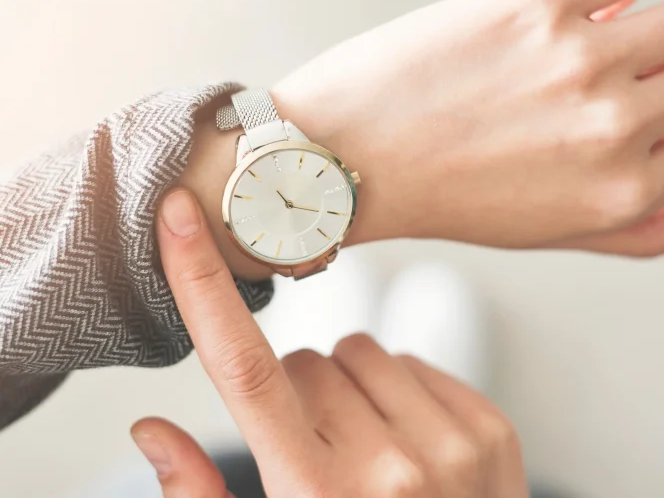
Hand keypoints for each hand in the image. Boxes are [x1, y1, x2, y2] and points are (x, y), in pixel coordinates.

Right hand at [132, 189, 525, 496]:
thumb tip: (151, 427)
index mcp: (314, 495)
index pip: (245, 370)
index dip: (203, 286)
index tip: (178, 217)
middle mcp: (386, 467)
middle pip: (304, 360)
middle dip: (295, 393)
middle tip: (314, 449)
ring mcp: (448, 444)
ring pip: (359, 350)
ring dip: (348, 385)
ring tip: (363, 445)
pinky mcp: (489, 429)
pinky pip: (413, 361)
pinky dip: (398, 390)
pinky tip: (406, 441)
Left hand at [272, 0, 663, 256]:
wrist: (351, 155)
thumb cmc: (446, 196)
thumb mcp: (550, 232)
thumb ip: (644, 233)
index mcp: (622, 193)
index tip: (648, 118)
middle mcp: (612, 129)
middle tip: (621, 82)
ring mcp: (579, 60)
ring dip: (656, 28)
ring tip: (599, 46)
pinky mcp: (536, 2)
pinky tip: (568, 14)